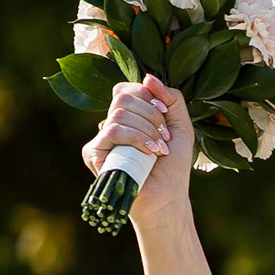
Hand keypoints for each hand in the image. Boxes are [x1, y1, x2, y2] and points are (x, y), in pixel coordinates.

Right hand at [80, 78, 195, 229]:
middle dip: (151, 114)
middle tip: (165, 137)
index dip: (148, 96)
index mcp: (128, 116)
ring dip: (147, 129)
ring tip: (160, 149)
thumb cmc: (173, 166)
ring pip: (119, 112)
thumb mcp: (181, 127)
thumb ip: (171, 99)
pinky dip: (137, 138)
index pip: (128, 89)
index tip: (166, 115)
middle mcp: (111, 124)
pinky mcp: (93, 152)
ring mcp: (101, 138)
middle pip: (124, 96)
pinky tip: (151, 153)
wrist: (168, 198)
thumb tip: (148, 77)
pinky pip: (112, 130)